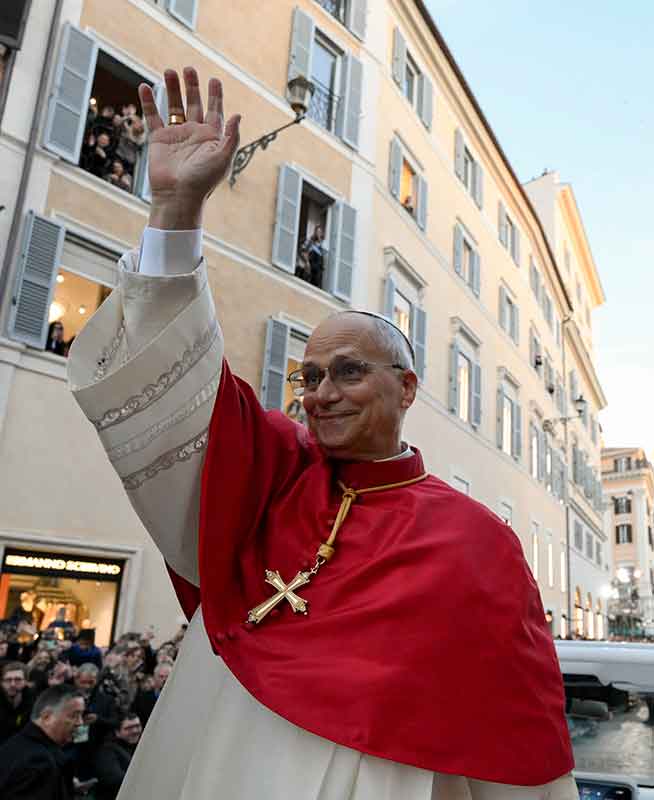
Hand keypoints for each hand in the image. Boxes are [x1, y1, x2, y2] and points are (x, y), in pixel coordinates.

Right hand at [138, 67, 240, 229]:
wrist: (178, 196)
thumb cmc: (203, 181)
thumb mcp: (222, 158)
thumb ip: (231, 137)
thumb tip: (238, 115)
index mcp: (211, 138)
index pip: (215, 111)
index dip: (215, 95)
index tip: (214, 80)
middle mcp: (194, 134)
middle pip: (194, 104)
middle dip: (192, 86)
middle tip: (189, 69)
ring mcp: (176, 136)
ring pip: (174, 107)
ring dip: (172, 89)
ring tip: (169, 71)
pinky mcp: (159, 139)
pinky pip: (153, 116)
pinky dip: (148, 102)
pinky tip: (145, 87)